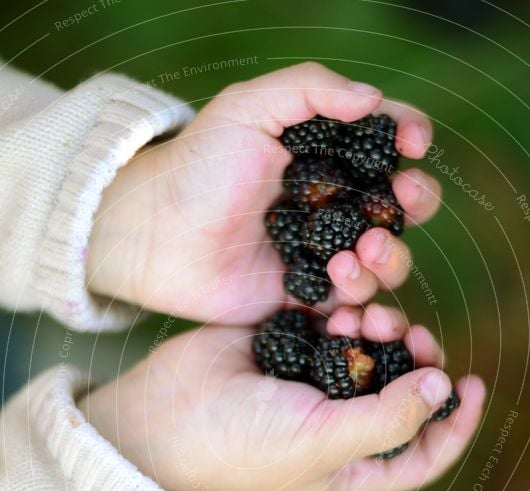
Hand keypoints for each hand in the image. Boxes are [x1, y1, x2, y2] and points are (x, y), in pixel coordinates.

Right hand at [78, 306, 484, 490]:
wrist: (167, 413)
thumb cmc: (243, 445)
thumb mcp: (322, 443)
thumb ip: (387, 420)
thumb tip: (440, 387)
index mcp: (352, 463)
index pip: (422, 455)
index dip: (455, 425)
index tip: (473, 384)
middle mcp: (338, 423)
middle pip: (402, 391)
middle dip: (415, 361)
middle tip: (414, 335)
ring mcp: (314, 382)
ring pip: (372, 350)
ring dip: (380, 329)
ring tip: (365, 316)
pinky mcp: (290, 345)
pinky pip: (334, 323)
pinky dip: (343, 312)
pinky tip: (338, 307)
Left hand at [87, 63, 440, 322]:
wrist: (157, 235)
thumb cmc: (198, 167)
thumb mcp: (249, 109)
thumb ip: (311, 90)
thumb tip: (374, 99)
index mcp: (325, 155)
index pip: (386, 142)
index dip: (410, 137)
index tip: (413, 142)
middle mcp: (332, 206)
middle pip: (400, 205)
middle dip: (416, 200)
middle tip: (403, 199)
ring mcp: (323, 255)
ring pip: (386, 259)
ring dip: (390, 254)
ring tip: (362, 251)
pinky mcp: (308, 298)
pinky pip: (353, 302)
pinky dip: (360, 295)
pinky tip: (339, 281)